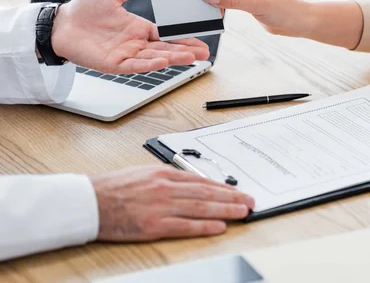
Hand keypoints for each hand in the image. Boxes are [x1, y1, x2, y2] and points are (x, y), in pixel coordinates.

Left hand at [51, 0, 209, 73]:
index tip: (201, 40)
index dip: (184, 38)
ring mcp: (126, 55)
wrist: (60, 23)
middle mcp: (136, 44)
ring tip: (191, 58)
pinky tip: (162, 62)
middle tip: (205, 54)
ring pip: (154, 58)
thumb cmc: (84, 10)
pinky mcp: (113, 64)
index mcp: (139, 29)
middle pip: (166, 49)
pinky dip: (148, 65)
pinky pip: (134, 66)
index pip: (168, 35)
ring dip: (173, 58)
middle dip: (186, 51)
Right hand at [91, 166, 254, 240]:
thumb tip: (189, 184)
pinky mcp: (154, 225)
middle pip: (207, 193)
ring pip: (202, 207)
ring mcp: (162, 206)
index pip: (201, 181)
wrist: (89, 201)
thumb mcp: (143, 174)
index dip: (223, 187)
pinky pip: (185, 226)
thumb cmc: (113, 188)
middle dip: (232, 197)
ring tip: (243, 212)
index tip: (237, 191)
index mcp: (164, 174)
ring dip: (226, 209)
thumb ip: (167, 179)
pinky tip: (220, 226)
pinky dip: (205, 226)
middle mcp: (166, 188)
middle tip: (249, 201)